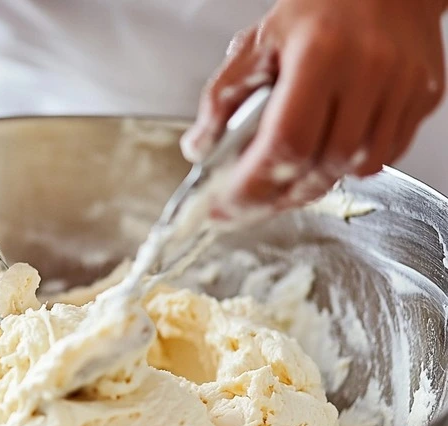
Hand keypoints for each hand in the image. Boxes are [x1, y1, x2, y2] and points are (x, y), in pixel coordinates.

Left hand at [181, 0, 446, 214]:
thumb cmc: (321, 6)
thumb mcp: (259, 43)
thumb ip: (222, 96)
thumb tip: (199, 148)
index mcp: (319, 55)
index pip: (285, 143)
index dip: (253, 186)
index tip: (227, 207)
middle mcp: (367, 71)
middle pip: (322, 165)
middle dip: (281, 195)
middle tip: (254, 203)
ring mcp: (402, 86)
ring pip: (357, 167)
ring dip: (319, 180)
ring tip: (292, 175)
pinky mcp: (423, 97)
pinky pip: (387, 154)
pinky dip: (353, 164)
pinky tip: (331, 151)